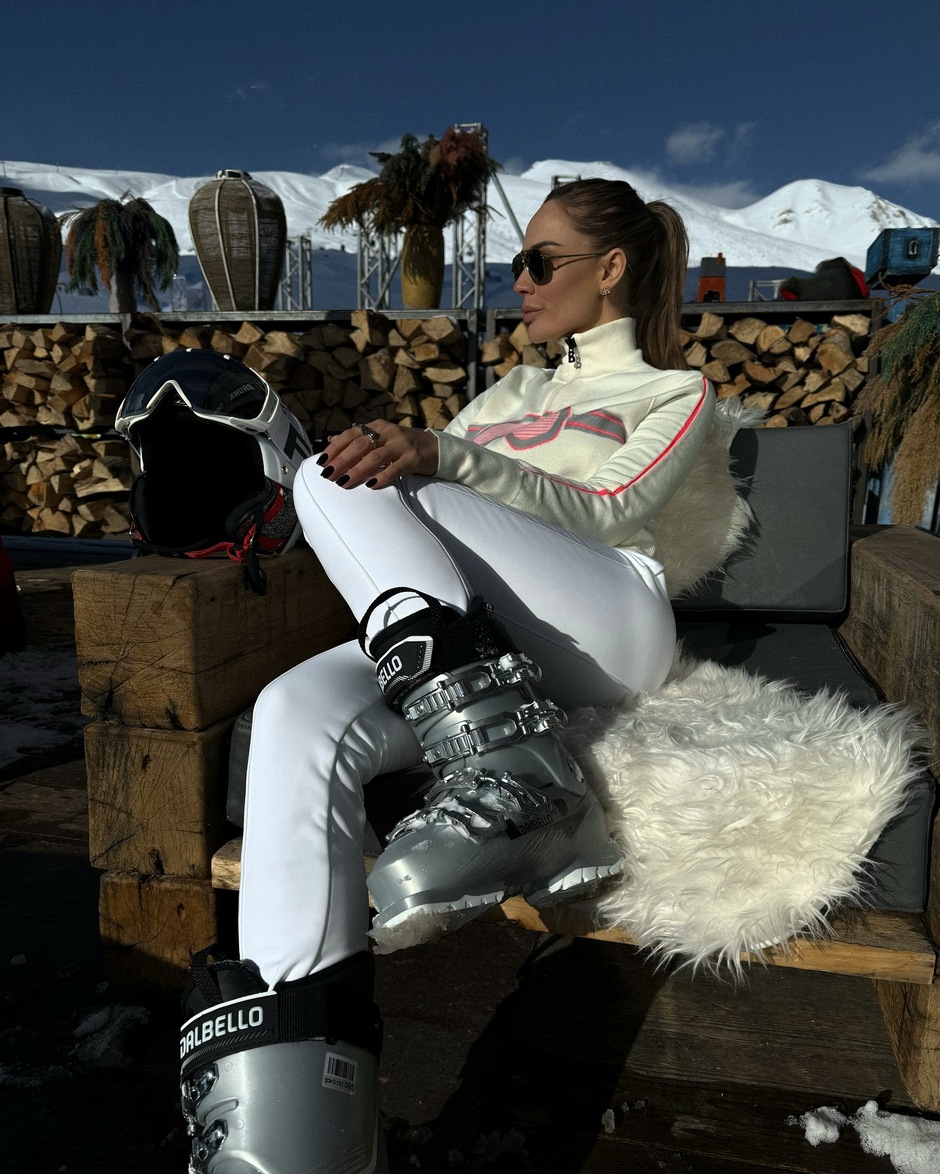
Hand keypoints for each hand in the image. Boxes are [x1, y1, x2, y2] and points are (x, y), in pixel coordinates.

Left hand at [315, 421, 438, 489]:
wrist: (434, 448)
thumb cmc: (401, 445)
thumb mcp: (380, 438)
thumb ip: (357, 439)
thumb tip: (331, 441)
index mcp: (377, 426)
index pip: (351, 435)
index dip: (335, 448)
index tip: (322, 462)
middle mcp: (388, 432)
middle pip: (360, 445)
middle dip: (342, 461)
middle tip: (328, 475)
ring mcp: (402, 444)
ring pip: (375, 457)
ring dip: (357, 470)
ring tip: (344, 482)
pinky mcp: (414, 458)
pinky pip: (395, 468)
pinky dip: (382, 477)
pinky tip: (371, 485)